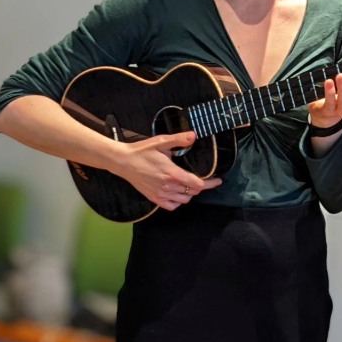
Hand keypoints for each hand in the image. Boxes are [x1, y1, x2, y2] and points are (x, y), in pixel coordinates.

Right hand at [107, 131, 221, 210]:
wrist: (123, 161)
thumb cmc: (142, 151)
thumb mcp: (161, 141)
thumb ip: (179, 139)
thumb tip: (194, 135)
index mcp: (172, 173)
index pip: (198, 184)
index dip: (210, 183)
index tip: (218, 180)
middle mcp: (168, 186)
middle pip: (193, 193)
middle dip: (201, 186)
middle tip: (204, 179)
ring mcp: (160, 194)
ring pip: (184, 200)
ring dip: (190, 194)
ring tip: (190, 185)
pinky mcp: (154, 198)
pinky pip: (171, 206)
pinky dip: (178, 202)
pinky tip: (178, 194)